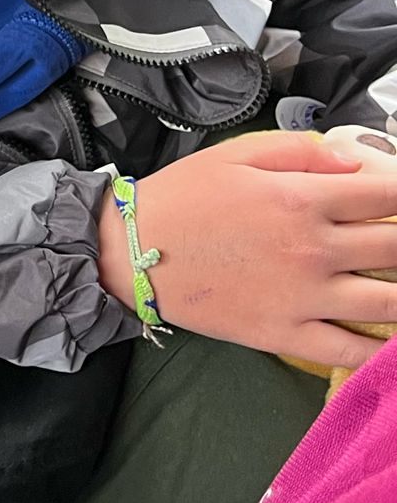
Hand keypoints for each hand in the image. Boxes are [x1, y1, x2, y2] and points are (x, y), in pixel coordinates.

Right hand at [96, 129, 396, 370]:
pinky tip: (388, 340)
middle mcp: (313, 249)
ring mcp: (303, 297)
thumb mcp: (237, 154)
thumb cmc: (183, 197)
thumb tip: (355, 163)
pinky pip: (350, 350)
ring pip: (388, 303)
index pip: (386, 194)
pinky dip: (380, 349)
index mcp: (301, 198)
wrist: (131, 252)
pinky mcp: (286, 334)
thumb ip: (301, 152)